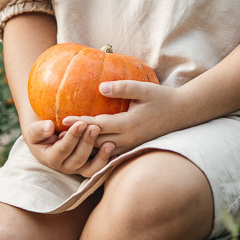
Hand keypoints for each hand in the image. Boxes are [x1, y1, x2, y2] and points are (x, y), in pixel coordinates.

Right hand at [23, 118, 115, 177]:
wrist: (46, 134)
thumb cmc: (39, 129)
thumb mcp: (33, 129)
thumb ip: (38, 129)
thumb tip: (48, 126)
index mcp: (50, 158)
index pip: (62, 149)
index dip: (72, 138)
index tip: (81, 123)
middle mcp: (64, 166)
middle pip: (78, 159)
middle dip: (87, 143)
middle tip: (95, 128)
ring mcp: (77, 167)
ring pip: (90, 169)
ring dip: (100, 157)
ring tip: (109, 144)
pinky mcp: (88, 165)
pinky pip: (98, 168)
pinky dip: (108, 162)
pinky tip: (116, 152)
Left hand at [63, 79, 181, 155]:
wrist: (183, 113)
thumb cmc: (162, 98)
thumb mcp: (144, 88)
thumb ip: (122, 87)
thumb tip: (100, 87)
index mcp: (128, 124)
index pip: (98, 125)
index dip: (79, 123)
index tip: (61, 120)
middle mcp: (128, 138)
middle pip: (96, 141)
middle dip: (77, 138)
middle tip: (56, 135)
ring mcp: (131, 145)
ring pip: (102, 150)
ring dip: (84, 146)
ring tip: (67, 141)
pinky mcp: (133, 147)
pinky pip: (111, 152)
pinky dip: (96, 150)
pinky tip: (86, 146)